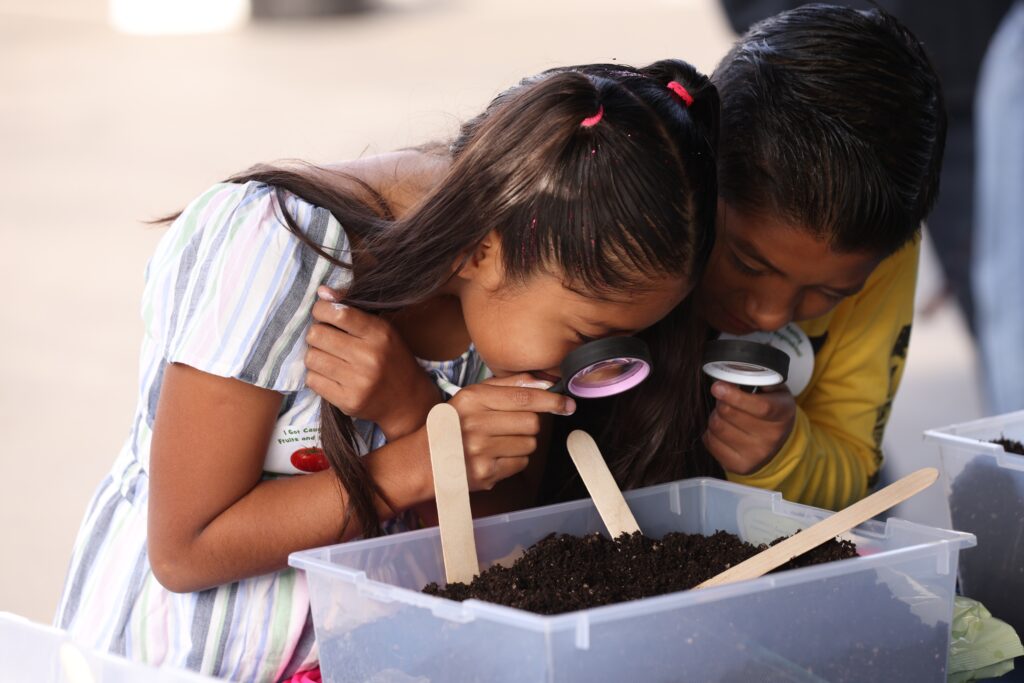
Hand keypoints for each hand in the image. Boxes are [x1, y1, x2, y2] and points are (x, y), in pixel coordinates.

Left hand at [305, 288, 440, 439]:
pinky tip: (330, 375)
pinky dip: (317, 376)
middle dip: (316, 334)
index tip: (322, 313)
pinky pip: (313, 381)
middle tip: (325, 339)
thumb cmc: (392, 359)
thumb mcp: (381, 329)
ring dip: (315, 355)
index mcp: (379, 334)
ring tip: (328, 357)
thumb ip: (352, 309)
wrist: (408, 401)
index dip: (321, 310)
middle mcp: (369, 357)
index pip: (338, 313)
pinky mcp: (348, 402)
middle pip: (317, 335)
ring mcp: (358, 382)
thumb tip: (321, 291)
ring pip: (311, 358)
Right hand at [444, 373, 575, 491]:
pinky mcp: (485, 474)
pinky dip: (514, 460)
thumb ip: (507, 385)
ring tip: (498, 443)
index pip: (523, 397)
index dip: (550, 401)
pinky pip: (520, 464)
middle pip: (531, 422)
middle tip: (511, 427)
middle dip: (529, 425)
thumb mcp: (471, 398)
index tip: (567, 404)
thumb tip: (544, 381)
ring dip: (522, 443)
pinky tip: (494, 457)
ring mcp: (480, 451)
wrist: (422, 461)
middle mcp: (475, 424)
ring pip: (529, 445)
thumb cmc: (451, 426)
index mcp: (472, 400)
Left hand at [703, 381, 795, 474]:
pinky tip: (723, 430)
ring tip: (726, 415)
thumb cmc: (772, 411)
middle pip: (729, 413)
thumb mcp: (775, 391)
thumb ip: (759, 379)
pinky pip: (710, 442)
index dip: (735, 396)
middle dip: (722, 401)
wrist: (778, 445)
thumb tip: (735, 373)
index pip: (759, 407)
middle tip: (726, 399)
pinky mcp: (739, 466)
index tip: (717, 387)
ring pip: (716, 426)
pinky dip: (711, 433)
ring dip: (716, 416)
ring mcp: (756, 455)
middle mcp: (771, 438)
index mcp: (782, 414)